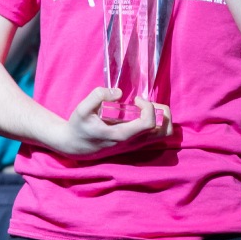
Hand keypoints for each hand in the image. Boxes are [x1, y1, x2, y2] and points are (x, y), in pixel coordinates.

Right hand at [52, 87, 171, 157]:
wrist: (75, 146)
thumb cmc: (79, 127)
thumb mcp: (82, 109)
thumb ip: (97, 96)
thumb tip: (119, 93)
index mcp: (122, 135)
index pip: (148, 123)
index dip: (147, 107)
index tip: (135, 99)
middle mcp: (133, 143)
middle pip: (165, 131)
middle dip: (162, 112)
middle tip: (146, 104)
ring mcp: (136, 145)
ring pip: (164, 134)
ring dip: (161, 118)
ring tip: (146, 108)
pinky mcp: (136, 144)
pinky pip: (156, 135)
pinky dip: (156, 122)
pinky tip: (140, 114)